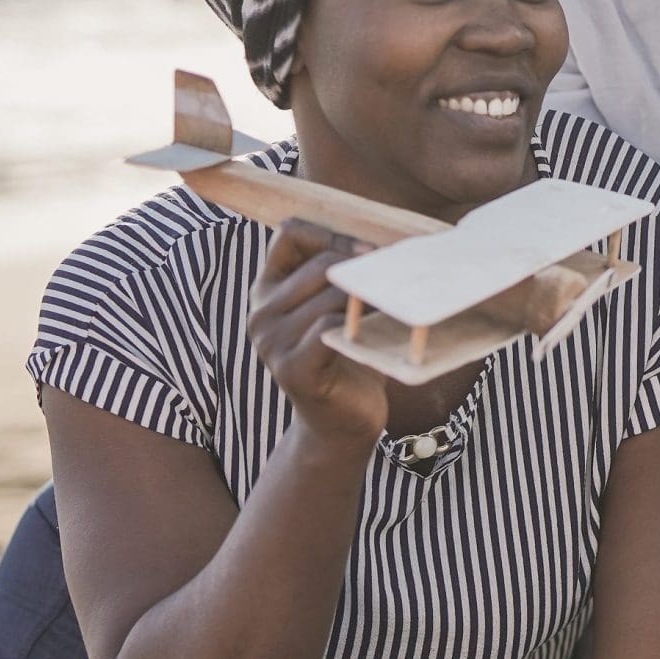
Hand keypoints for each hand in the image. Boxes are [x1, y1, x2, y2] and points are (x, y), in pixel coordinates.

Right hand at [249, 221, 384, 447]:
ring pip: (330, 294)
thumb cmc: (348, 359)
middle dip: (362, 267)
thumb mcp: (338, 309)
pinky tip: (381, 330)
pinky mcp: (292, 368)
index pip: (290, 234)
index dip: (332, 234)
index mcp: (267, 289)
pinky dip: (361, 324)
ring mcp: (271, 342)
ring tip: (396, 304)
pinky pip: (330, 327)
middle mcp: (261, 312)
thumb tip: (387, 237)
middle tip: (398, 277)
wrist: (342, 424)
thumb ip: (342, 276)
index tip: (371, 251)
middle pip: (319, 264)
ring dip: (370, 297)